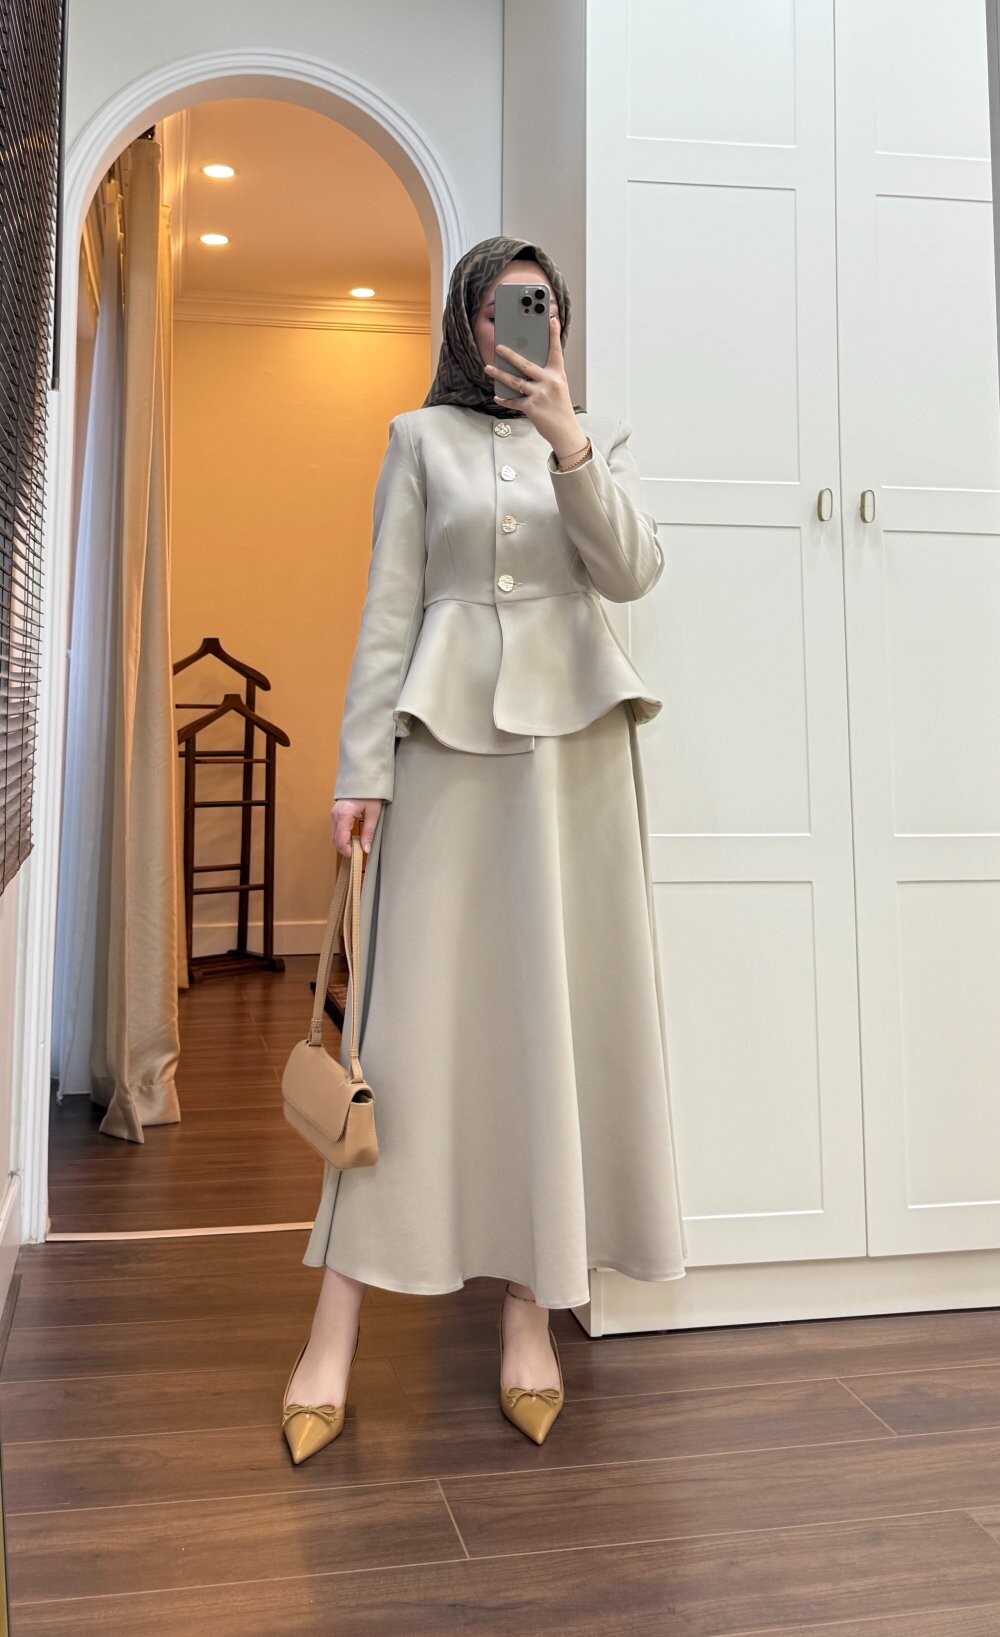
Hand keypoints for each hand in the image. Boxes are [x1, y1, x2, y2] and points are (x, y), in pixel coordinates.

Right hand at [331, 798, 381, 857]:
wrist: (364, 778)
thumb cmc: (370, 793)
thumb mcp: (373, 814)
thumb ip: (368, 833)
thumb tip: (366, 849)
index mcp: (344, 815)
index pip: (341, 840)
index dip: (347, 851)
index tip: (356, 856)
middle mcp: (335, 815)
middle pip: (335, 840)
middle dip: (344, 849)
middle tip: (357, 854)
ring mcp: (334, 814)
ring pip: (334, 835)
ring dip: (343, 844)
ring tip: (356, 847)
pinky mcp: (336, 813)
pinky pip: (336, 829)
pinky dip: (342, 837)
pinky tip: (352, 839)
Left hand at [485, 315, 585, 459]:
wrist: (565, 431)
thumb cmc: (559, 408)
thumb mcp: (558, 387)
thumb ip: (545, 376)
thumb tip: (524, 367)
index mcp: (558, 374)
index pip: (555, 351)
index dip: (553, 334)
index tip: (551, 319)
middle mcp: (550, 382)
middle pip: (526, 364)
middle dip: (510, 355)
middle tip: (499, 347)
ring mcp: (540, 394)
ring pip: (515, 381)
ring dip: (499, 374)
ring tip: (488, 368)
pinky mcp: (532, 407)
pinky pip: (514, 401)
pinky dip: (505, 399)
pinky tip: (497, 397)